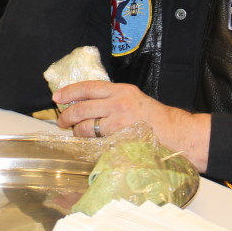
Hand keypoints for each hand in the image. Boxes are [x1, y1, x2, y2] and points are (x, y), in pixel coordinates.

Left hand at [54, 80, 210, 171]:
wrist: (174, 132)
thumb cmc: (153, 118)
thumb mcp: (133, 99)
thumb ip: (112, 99)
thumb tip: (86, 104)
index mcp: (121, 89)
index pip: (89, 87)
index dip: (70, 91)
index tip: (57, 97)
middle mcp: (118, 101)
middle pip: (82, 107)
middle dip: (67, 116)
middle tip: (61, 122)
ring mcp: (119, 120)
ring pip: (87, 125)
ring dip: (77, 131)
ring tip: (76, 134)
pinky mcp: (120, 136)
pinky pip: (97, 139)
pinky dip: (89, 142)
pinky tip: (88, 143)